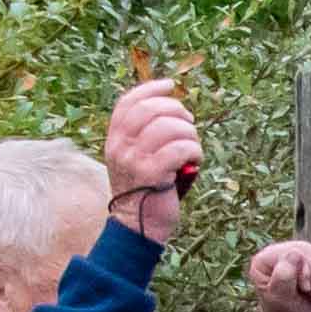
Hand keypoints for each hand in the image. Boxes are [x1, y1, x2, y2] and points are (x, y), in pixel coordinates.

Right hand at [101, 75, 199, 238]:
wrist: (138, 226)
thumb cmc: (146, 189)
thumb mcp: (136, 158)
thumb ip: (144, 135)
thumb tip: (172, 109)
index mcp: (114, 139)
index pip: (127, 103)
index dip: (150, 89)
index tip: (170, 86)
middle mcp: (120, 146)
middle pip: (151, 109)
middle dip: (177, 111)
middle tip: (189, 125)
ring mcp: (134, 160)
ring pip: (169, 127)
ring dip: (190, 134)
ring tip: (193, 148)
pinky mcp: (153, 174)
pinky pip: (181, 148)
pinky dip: (195, 151)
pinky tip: (196, 161)